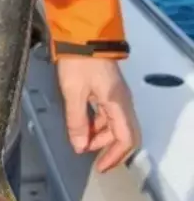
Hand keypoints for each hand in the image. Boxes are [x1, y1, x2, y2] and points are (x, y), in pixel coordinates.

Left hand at [57, 57, 141, 172]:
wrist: (81, 34)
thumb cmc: (78, 63)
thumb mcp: (74, 93)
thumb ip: (77, 121)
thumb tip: (80, 147)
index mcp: (118, 104)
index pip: (126, 139)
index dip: (114, 156)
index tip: (100, 166)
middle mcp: (122, 101)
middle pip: (123, 133)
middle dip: (107, 147)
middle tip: (88, 154)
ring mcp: (116, 93)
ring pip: (115, 123)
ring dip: (101, 135)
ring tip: (82, 140)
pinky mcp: (108, 87)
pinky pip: (108, 112)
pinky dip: (98, 122)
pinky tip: (83, 124)